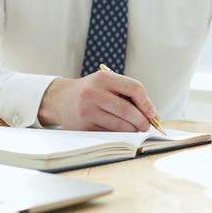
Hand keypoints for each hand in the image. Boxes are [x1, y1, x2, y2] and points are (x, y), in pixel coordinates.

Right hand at [38, 71, 157, 131]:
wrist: (59, 99)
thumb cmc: (90, 91)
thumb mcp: (105, 82)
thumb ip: (126, 92)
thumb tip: (150, 113)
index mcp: (104, 78)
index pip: (135, 89)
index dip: (147, 103)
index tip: (152, 113)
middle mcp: (94, 93)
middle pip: (128, 110)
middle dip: (142, 121)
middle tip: (146, 126)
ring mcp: (87, 110)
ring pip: (120, 125)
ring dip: (132, 130)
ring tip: (135, 129)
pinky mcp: (83, 126)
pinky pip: (109, 133)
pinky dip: (119, 134)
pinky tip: (121, 132)